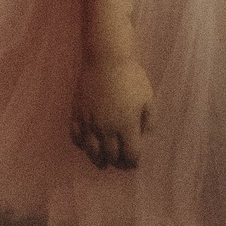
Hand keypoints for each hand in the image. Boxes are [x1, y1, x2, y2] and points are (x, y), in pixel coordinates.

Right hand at [70, 49, 153, 170]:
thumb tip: (145, 137)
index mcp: (126, 126)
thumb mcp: (148, 98)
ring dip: (98, 160)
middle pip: (111, 155)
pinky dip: (81, 146)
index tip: (134, 165)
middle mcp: (107, 129)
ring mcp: (89, 123)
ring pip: (92, 150)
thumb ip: (149, 121)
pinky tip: (86, 147)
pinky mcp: (77, 114)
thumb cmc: (131, 77)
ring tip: (102, 164)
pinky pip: (76, 137)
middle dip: (117, 163)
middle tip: (120, 166)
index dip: (132, 163)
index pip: (129, 154)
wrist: (106, 59)